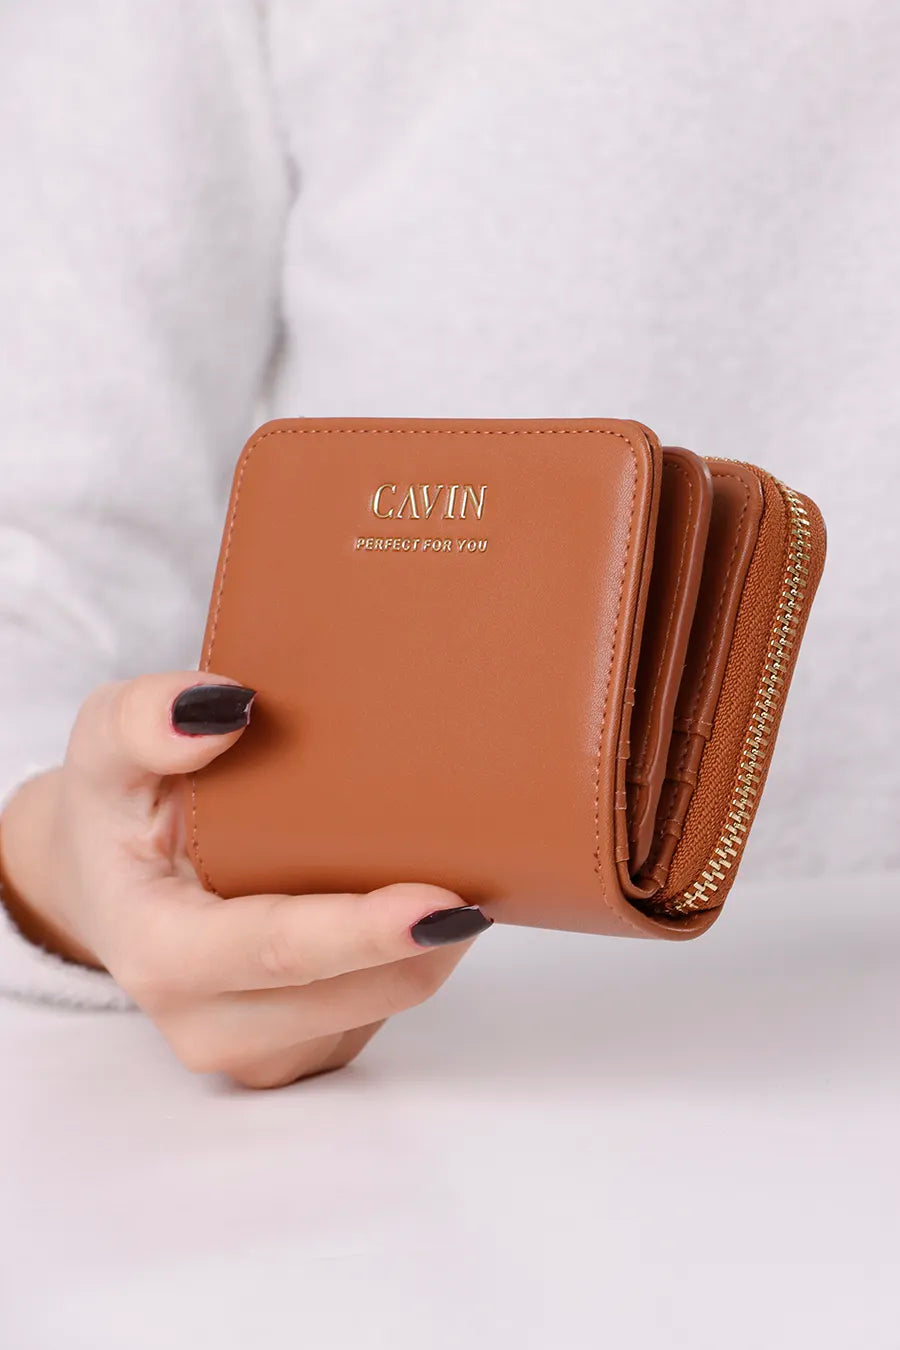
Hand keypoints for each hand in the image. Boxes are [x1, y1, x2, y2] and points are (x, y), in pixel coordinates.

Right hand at [0, 673, 491, 1086]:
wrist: (106, 886)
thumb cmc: (115, 810)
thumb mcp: (104, 747)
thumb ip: (144, 720)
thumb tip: (223, 710)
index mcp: (160, 953)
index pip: (280, 951)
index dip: (366, 932)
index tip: (445, 904)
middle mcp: (208, 1023)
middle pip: (362, 990)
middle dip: (431, 932)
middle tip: (489, 854)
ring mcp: (258, 1052)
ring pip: (387, 1006)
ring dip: (431, 942)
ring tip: (448, 861)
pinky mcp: (299, 1055)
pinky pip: (384, 1012)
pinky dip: (410, 955)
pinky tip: (404, 894)